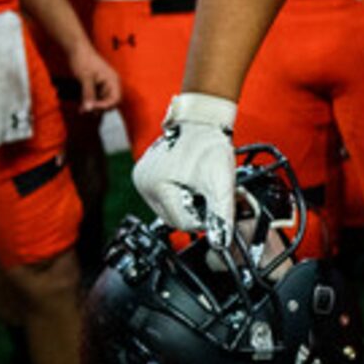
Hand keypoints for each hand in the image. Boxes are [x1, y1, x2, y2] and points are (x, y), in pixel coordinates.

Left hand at [67, 41, 122, 113]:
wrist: (76, 49)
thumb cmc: (83, 60)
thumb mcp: (85, 78)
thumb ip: (88, 94)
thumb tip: (89, 109)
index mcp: (112, 80)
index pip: (115, 99)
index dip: (105, 106)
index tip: (92, 108)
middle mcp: (110, 84)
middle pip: (109, 102)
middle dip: (98, 108)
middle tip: (85, 111)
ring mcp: (103, 85)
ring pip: (102, 101)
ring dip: (93, 107)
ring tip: (81, 110)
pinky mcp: (96, 85)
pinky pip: (96, 97)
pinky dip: (89, 102)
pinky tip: (81, 105)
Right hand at [133, 92, 238, 234]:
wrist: (202, 121)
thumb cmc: (209, 144)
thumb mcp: (221, 183)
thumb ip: (222, 215)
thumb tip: (221, 242)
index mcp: (156, 186)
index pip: (183, 222)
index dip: (205, 218)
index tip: (216, 205)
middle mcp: (143, 184)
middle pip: (174, 218)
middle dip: (195, 210)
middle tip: (209, 193)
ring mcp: (141, 180)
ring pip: (169, 210)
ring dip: (187, 204)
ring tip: (200, 184)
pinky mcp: (145, 176)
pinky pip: (165, 197)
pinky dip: (179, 195)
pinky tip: (190, 182)